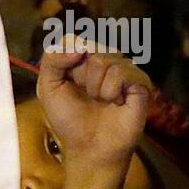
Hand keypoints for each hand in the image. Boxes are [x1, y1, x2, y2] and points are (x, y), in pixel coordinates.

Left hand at [37, 46, 151, 171]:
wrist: (88, 148)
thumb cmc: (69, 120)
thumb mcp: (48, 87)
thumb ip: (52, 59)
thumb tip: (79, 46)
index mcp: (84, 58)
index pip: (72, 40)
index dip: (66, 61)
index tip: (68, 83)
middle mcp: (107, 60)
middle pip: (88, 47)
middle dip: (80, 76)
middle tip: (87, 95)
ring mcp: (125, 70)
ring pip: (104, 59)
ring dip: (95, 87)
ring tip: (101, 101)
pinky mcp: (140, 82)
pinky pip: (121, 72)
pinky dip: (111, 91)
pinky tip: (116, 103)